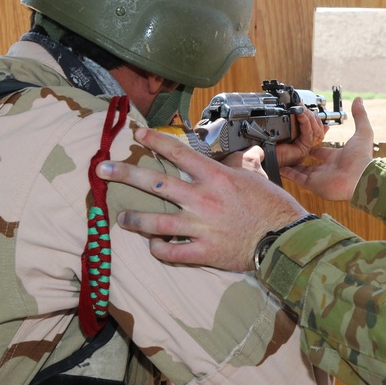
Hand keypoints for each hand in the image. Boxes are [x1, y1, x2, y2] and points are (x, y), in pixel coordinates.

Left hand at [97, 127, 309, 270]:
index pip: (178, 152)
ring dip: (133, 218)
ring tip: (120, 217)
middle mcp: (202, 198)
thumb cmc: (273, 207)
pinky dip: (158, 248)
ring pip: (155, 221)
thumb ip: (245, 165)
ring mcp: (200, 226)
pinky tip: (153, 245)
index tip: (138, 133)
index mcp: (215, 177)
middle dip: (124, 174)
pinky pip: (171, 251)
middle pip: (155, 183)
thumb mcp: (258, 178)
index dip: (155, 141)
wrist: (283, 238)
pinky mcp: (202, 251)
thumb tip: (248, 153)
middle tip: (101, 169)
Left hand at [275, 107, 328, 166]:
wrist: (264, 153)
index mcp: (302, 139)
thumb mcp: (282, 128)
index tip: (305, 107)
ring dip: (309, 116)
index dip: (314, 116)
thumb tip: (297, 111)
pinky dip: (305, 121)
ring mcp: (306, 147)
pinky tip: (300, 114)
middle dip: (312, 114)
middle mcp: (306, 143)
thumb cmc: (270, 143)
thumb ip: (290, 121)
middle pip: (318, 128)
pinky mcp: (303, 148)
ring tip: (301, 108)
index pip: (316, 127)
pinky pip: (308, 133)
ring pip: (316, 130)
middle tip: (302, 105)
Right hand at [281, 97, 373, 201]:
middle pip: (310, 162)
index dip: (314, 145)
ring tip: (280, 156)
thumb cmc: (362, 158)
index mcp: (337, 156)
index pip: (322, 151)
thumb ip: (360, 116)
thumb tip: (359, 100)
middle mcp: (328, 167)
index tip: (305, 140)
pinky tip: (279, 166)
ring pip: (301, 170)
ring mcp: (320, 177)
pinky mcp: (313, 184)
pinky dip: (288, 173)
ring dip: (291, 164)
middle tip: (290, 148)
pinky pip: (297, 179)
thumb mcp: (362, 132)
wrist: (359, 179)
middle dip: (301, 155)